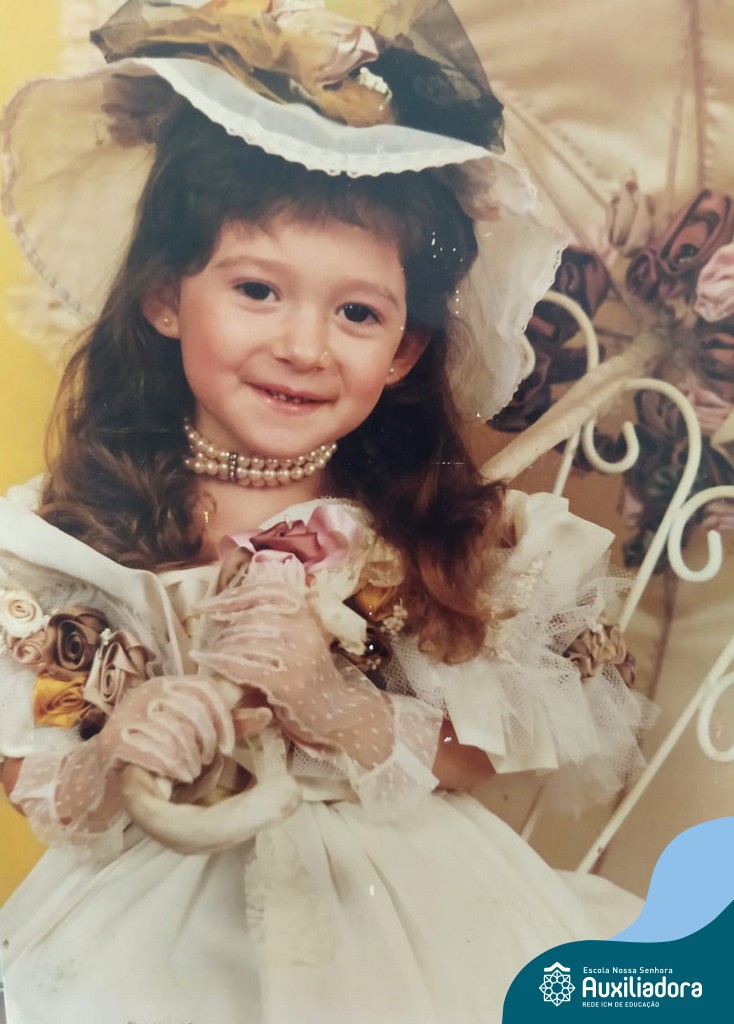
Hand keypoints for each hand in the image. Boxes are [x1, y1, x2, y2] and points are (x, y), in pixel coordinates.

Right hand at [97, 675, 234, 783]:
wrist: (106, 775)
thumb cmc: (159, 752)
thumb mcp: (198, 733)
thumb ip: (230, 723)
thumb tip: (265, 714)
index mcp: (168, 684)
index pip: (206, 688)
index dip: (223, 718)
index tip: (227, 747)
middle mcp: (147, 693)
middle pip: (192, 710)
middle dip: (206, 742)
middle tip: (206, 762)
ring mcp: (128, 715)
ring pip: (175, 732)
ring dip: (188, 759)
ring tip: (190, 773)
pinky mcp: (114, 740)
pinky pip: (153, 750)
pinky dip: (170, 767)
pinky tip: (174, 778)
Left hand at [193, 562, 391, 764]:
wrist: (339, 712)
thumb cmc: (312, 677)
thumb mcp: (302, 640)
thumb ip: (276, 622)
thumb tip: (231, 608)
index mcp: (307, 613)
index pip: (265, 591)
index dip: (232, 596)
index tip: (205, 605)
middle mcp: (304, 628)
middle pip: (251, 617)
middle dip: (223, 627)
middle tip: (207, 638)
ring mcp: (297, 654)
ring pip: (244, 641)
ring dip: (219, 647)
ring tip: (207, 654)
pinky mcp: (287, 680)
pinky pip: (243, 666)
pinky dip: (219, 663)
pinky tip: (206, 662)